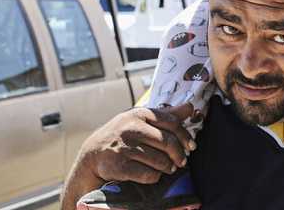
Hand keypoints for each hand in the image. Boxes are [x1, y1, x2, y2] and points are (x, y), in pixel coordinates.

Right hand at [80, 104, 195, 184]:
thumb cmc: (122, 136)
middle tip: (182, 161)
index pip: (171, 122)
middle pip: (167, 142)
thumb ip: (166, 114)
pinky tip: (154, 174)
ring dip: (168, 167)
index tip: (191, 145)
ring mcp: (124, 147)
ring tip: (169, 168)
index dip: (185, 136)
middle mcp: (130, 127)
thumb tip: (191, 107)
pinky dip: (155, 176)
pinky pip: (148, 174)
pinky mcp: (119, 166)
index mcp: (138, 113)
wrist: (92, 155)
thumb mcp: (141, 120)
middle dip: (178, 154)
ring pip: (159, 159)